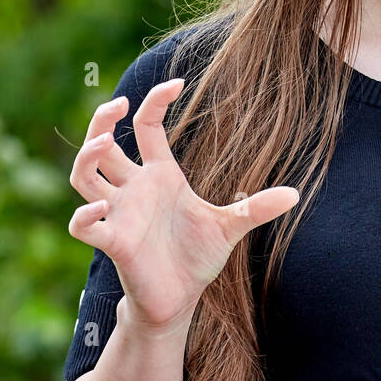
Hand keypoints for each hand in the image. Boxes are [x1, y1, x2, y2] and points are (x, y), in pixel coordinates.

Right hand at [66, 79, 298, 330]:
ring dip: (87, 157)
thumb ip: (256, 207)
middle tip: (116, 104)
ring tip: (102, 143)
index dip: (154, 101)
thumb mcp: (230, 226)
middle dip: (101, 121)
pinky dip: (85, 216)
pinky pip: (84, 226)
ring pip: (84, 176)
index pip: (147, 126)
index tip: (176, 82)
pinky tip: (100, 208)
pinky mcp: (113, 242)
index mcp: (160, 174)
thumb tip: (296, 193)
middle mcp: (134, 189)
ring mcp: (119, 214)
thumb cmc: (197, 256)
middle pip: (101, 143)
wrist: (181, 298)